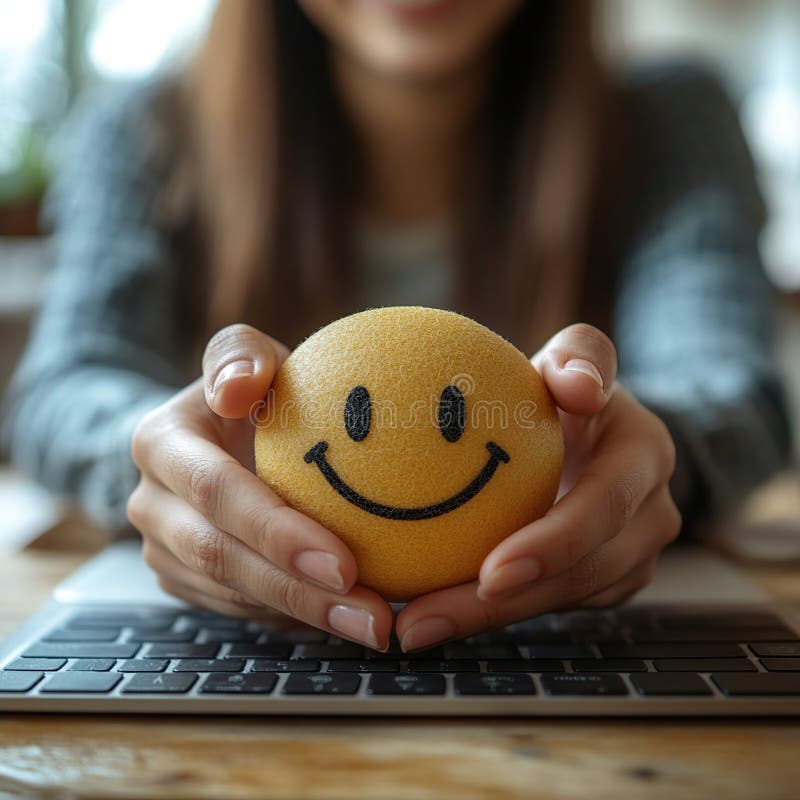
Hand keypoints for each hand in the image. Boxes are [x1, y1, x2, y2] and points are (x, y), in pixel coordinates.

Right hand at [127, 324, 393, 650]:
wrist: (219, 432)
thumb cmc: (251, 390)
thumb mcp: (248, 356)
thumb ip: (239, 354)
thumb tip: (236, 387)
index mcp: (162, 442)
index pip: (216, 493)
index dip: (276, 531)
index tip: (345, 562)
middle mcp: (151, 502)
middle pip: (222, 557)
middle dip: (299, 590)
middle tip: (371, 615)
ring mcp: (163, 548)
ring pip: (232, 596)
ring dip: (306, 614)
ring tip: (374, 625)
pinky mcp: (184, 579)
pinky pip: (239, 611)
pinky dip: (293, 616)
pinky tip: (344, 617)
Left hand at [395, 323, 679, 651]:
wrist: (594, 430)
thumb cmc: (569, 389)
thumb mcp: (575, 358)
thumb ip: (581, 355)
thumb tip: (580, 383)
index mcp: (644, 455)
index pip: (604, 504)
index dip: (555, 542)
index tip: (493, 571)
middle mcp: (651, 513)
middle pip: (579, 572)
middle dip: (504, 603)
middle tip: (425, 619)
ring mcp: (632, 554)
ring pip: (560, 599)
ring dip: (487, 618)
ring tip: (415, 626)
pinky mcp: (606, 579)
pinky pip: (550, 604)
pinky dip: (495, 612)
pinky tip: (437, 614)